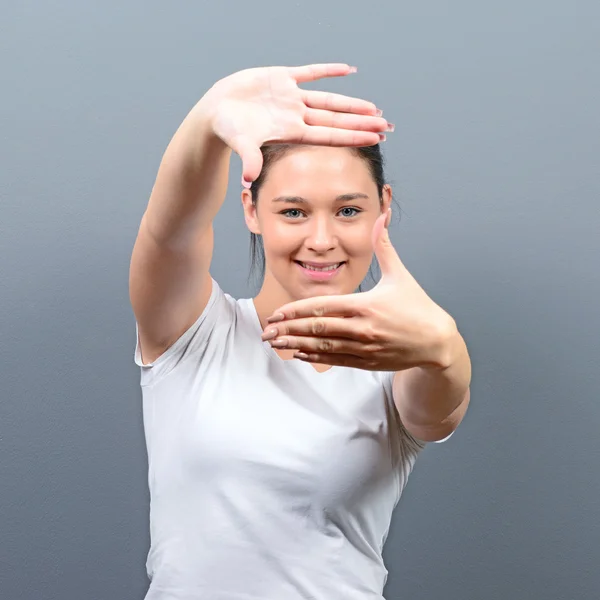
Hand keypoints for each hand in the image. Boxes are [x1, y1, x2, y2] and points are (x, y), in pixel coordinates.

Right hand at [198, 63, 391, 186]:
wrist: (216, 112)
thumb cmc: (228, 130)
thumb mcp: (240, 143)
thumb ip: (249, 159)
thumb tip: (248, 179)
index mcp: (292, 131)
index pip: (330, 134)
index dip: (354, 135)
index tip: (376, 138)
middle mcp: (297, 116)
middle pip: (337, 119)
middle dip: (361, 122)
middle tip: (386, 125)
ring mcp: (291, 98)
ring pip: (328, 99)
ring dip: (351, 103)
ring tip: (374, 108)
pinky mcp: (281, 79)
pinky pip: (310, 73)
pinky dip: (327, 71)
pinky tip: (348, 70)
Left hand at [261, 210, 457, 370]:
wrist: (437, 342)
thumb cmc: (418, 307)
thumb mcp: (401, 275)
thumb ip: (384, 246)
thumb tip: (382, 216)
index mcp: (366, 305)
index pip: (324, 308)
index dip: (297, 311)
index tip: (277, 313)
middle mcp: (362, 328)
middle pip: (318, 329)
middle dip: (289, 330)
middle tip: (266, 331)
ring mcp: (364, 348)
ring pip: (324, 347)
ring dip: (297, 345)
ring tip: (276, 343)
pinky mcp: (367, 362)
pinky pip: (336, 360)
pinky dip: (315, 357)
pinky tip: (299, 354)